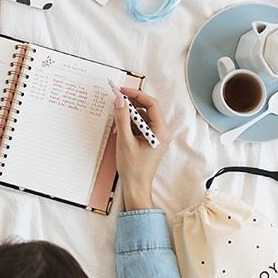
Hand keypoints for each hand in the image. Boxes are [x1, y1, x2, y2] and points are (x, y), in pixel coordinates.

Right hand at [114, 88, 170, 211]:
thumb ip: (122, 117)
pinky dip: (129, 123)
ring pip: (142, 116)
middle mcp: (161, 131)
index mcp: (160, 131)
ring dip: (129, 115)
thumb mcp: (124, 140)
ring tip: (116, 120)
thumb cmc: (133, 167)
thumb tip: (119, 99)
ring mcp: (156, 136)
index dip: (136, 94)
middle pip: (147, 108)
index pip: (151, 104)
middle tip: (116, 100)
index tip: (121, 91)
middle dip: (131, 104)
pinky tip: (119, 129)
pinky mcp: (149, 139)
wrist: (136, 186)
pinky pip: (139, 125)